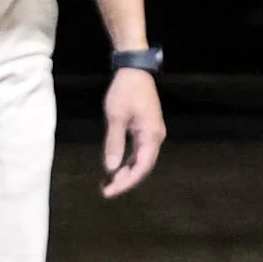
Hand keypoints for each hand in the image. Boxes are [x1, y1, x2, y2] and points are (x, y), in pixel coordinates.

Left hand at [101, 68, 165, 196]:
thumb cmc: (125, 91)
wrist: (134, 69)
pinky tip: (116, 167)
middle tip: (106, 190)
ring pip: (141, 160)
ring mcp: (152, 133)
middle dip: (125, 180)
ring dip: (126, 172)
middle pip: (143, 166)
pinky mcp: (146, 129)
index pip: (141, 167)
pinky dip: (127, 161)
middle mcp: (155, 137)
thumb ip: (114, 143)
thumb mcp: (116, 116)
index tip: (110, 191)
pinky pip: (138, 151)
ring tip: (109, 183)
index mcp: (151, 136)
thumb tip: (111, 168)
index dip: (126, 182)